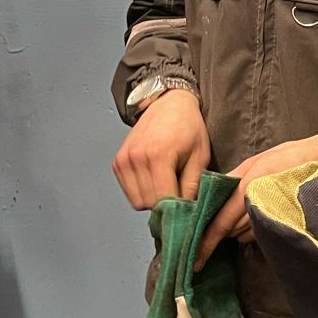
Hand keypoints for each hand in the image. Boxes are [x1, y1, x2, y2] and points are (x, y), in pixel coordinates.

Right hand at [113, 89, 210, 209]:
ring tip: (167, 182)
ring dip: (153, 198)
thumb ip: (193, 186)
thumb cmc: (188, 127)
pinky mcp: (117, 162)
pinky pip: (129, 192)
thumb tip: (188, 213)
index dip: (177, 211)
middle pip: (148, 204)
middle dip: (166, 205)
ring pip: (137, 201)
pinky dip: (142, 191)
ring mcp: (124, 160)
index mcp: (159, 155)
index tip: (187, 212)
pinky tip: (155, 177)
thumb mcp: (200, 156)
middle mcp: (136, 158)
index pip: (164, 200)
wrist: (169, 103)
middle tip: (179, 192)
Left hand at [194, 130, 317, 268]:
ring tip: (251, 212)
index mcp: (249, 183)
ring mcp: (274, 212)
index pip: (222, 220)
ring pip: (245, 233)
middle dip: (224, 231)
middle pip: (231, 229)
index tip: (195, 256)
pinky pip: (261, 233)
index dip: (207, 240)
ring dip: (240, 230)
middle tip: (222, 227)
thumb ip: (234, 178)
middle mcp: (259, 199)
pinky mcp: (286, 220)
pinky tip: (263, 214)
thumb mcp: (258, 160)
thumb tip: (212, 195)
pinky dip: (255, 229)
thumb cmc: (293, 155)